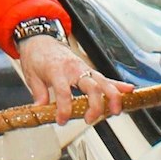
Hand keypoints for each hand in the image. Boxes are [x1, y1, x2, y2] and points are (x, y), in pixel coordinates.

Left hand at [15, 31, 129, 122]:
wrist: (41, 38)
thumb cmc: (37, 56)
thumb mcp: (31, 75)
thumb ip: (39, 94)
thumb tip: (40, 111)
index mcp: (56, 70)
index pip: (63, 91)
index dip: (64, 108)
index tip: (62, 121)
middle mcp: (74, 68)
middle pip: (90, 86)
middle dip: (95, 104)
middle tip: (90, 119)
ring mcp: (84, 68)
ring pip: (103, 82)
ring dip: (112, 97)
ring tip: (115, 111)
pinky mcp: (89, 70)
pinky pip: (105, 79)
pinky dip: (118, 85)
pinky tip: (129, 91)